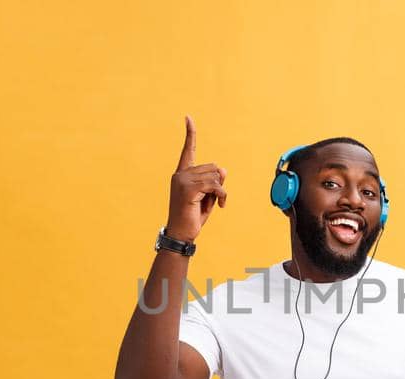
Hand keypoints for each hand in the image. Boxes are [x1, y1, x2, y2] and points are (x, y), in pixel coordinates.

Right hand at [164, 116, 226, 242]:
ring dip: (220, 192)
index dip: (190, 133)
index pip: (188, 150)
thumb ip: (214, 181)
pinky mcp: (189, 189)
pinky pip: (216, 186)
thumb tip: (223, 169)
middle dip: (219, 183)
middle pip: (214, 167)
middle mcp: (181, 174)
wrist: (181, 234)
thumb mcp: (207, 196)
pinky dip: (222, 196)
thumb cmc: (193, 216)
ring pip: (216, 177)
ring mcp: (183, 180)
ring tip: (212, 204)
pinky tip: (220, 206)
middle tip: (212, 199)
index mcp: (182, 173)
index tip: (188, 118)